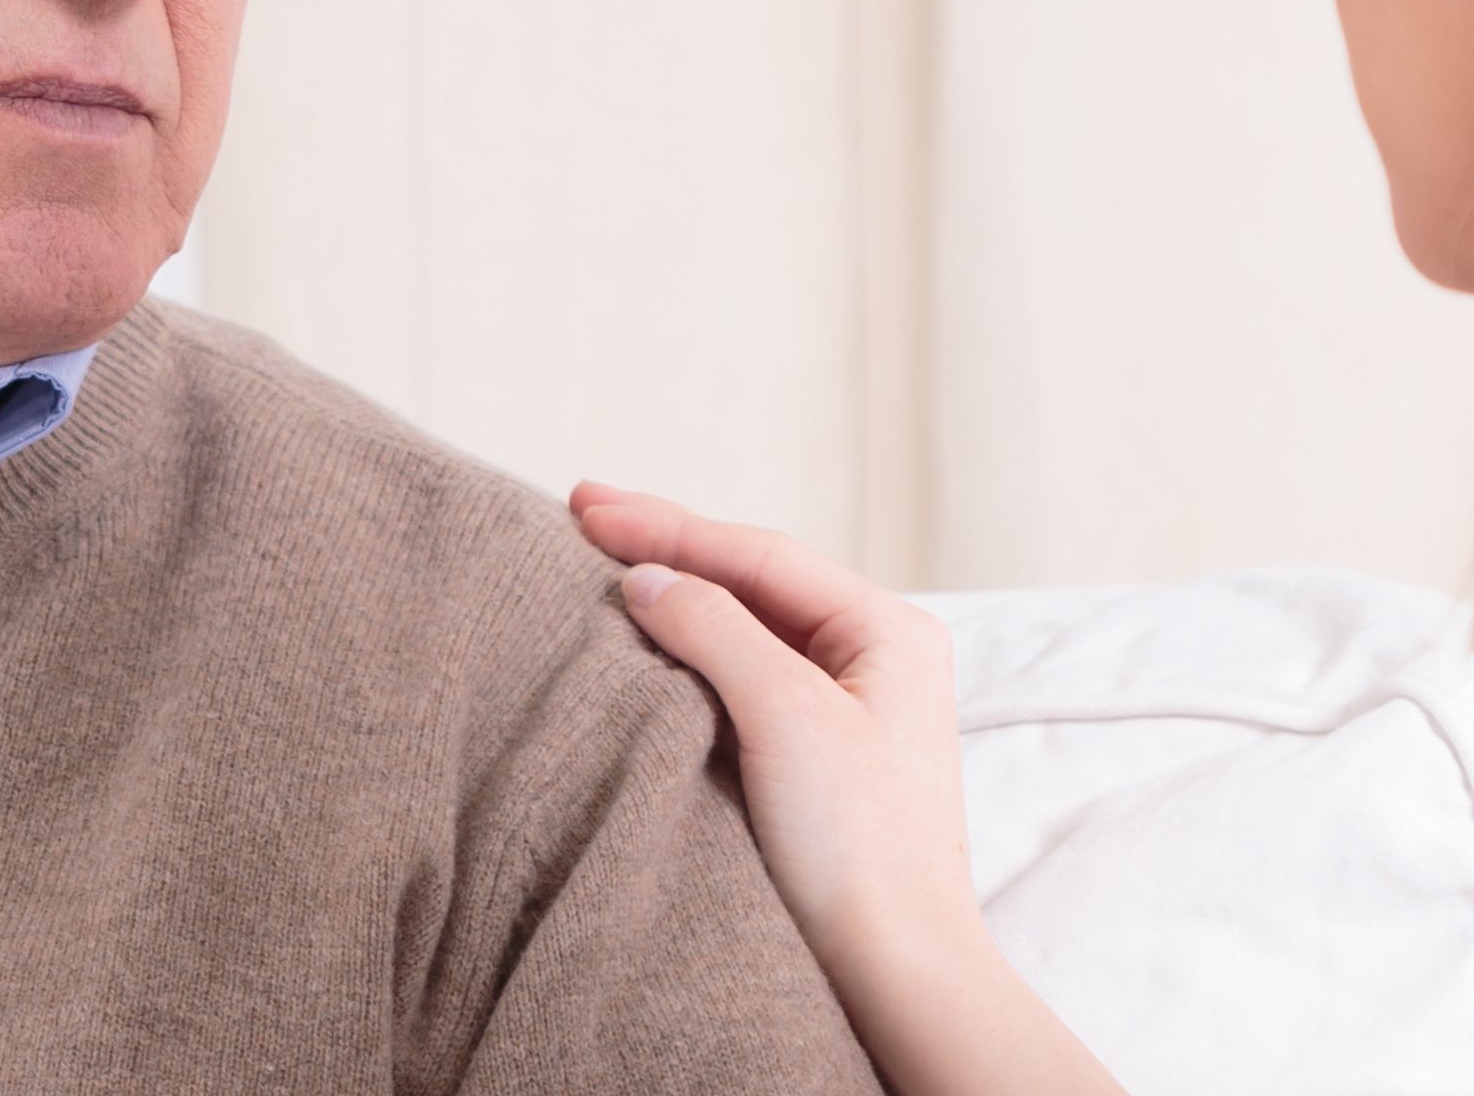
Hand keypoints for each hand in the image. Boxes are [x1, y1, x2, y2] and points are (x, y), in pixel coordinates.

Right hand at [572, 483, 1121, 1095]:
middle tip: (581, 515)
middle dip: (668, 549)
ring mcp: (849, 712)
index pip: (760, 554)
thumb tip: (644, 579)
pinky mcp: (818, 763)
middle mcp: (876, 660)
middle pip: (754, 583)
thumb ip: (713, 628)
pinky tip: (644, 651)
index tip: (586, 506)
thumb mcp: (784, 714)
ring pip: (747, 632)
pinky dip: (687, 658)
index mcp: (889, 631)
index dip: (668, 525)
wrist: (892, 967)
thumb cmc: (858, 845)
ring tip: (601, 569)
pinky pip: (744, 684)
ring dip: (675, 600)